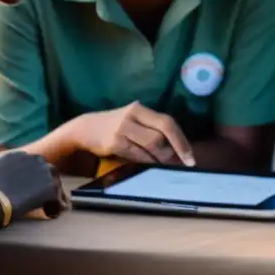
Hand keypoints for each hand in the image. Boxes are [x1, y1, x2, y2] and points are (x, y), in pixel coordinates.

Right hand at [0, 150, 67, 219]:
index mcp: (14, 155)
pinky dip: (55, 207)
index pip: (30, 164)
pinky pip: (58, 199)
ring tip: (47, 209)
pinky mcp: (49, 186)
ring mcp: (42, 171)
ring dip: (51, 197)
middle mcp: (31, 158)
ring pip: (53, 184)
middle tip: (41, 201)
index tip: (29, 190)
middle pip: (46, 171)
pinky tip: (49, 215)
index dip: (32, 179)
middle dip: (44, 185)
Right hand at [68, 102, 194, 166]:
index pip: (167, 122)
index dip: (181, 140)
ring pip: (151, 144)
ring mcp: (122, 129)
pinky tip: (149, 166)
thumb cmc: (114, 127)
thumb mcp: (132, 121)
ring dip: (161, 158)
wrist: (84, 129)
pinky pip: (137, 155)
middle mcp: (132, 115)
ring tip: (165, 165)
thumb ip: (151, 130)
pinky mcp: (114, 142)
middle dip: (176, 150)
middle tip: (182, 164)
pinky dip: (146, 162)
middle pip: (162, 133)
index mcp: (140, 109)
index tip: (190, 156)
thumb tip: (175, 150)